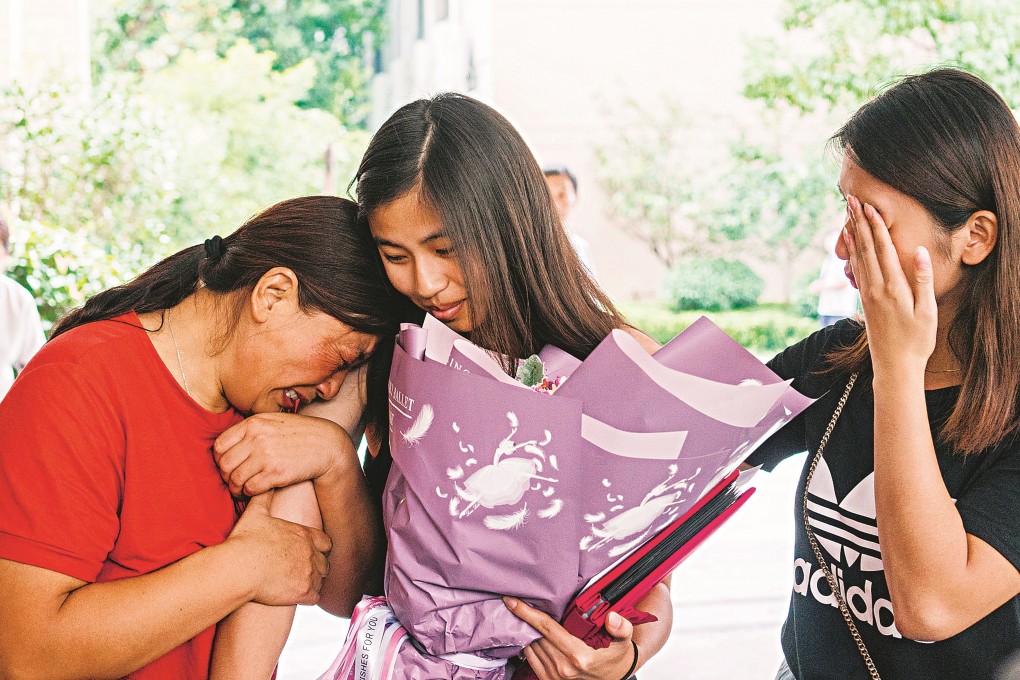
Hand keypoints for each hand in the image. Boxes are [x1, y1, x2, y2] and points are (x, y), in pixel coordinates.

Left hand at [214, 413, 354, 495]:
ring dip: (236, 488)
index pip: (220, 445)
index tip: (227, 466)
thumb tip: (225, 446)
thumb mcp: (273, 422)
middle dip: (226, 477)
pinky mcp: (276, 473)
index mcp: (254, 423)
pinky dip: (249, 492)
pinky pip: (250, 488)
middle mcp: (257, 438)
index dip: (219, 460)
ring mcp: (266, 456)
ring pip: (235, 479)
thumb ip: (250, 429)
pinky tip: (255, 490)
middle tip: (234, 481)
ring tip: (241, 489)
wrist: (327, 444)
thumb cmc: (299, 434)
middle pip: (225, 464)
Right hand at [225, 490, 331, 605]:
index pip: (326, 542)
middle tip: (303, 572)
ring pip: (321, 580)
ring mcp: (309, 573)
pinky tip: (297, 596)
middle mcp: (311, 553)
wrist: (239, 568)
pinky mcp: (303, 592)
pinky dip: (308, 597)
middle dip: (317, 567)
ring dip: (313, 583)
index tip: (309, 553)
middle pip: (325, 563)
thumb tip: (265, 483)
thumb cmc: (245, 540)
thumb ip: (264, 497)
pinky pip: (316, 597)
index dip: (319, 549)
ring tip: (298, 585)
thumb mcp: (256, 513)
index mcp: (304, 534)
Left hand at [504, 597, 636, 679]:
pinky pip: (531, 659)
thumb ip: (622, 628)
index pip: (546, 628)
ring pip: (531, 647)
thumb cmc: (615, 656)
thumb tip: (612, 617)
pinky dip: (528, 645)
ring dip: (526, 632)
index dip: (527, 613)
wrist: (615, 677)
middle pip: (536, 636)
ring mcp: (555, 677)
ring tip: (523, 617)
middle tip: (516, 602)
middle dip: (524, 619)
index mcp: (579, 656)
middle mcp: (563, 668)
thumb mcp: (623, 641)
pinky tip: (531, 634)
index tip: (511, 601)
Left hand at [845, 195, 936, 374]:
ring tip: (847, 215)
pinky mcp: (865, 302)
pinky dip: (852, 254)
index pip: (883, 249)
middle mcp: (876, 288)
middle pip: (865, 248)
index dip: (875, 226)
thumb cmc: (917, 341)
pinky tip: (849, 245)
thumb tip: (920, 252)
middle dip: (858, 223)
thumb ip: (923, 280)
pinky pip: (857, 272)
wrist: (894, 367)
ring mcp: (868, 295)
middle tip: (850, 200)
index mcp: (894, 288)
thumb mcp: (927, 311)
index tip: (869, 206)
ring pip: (858, 258)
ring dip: (853, 235)